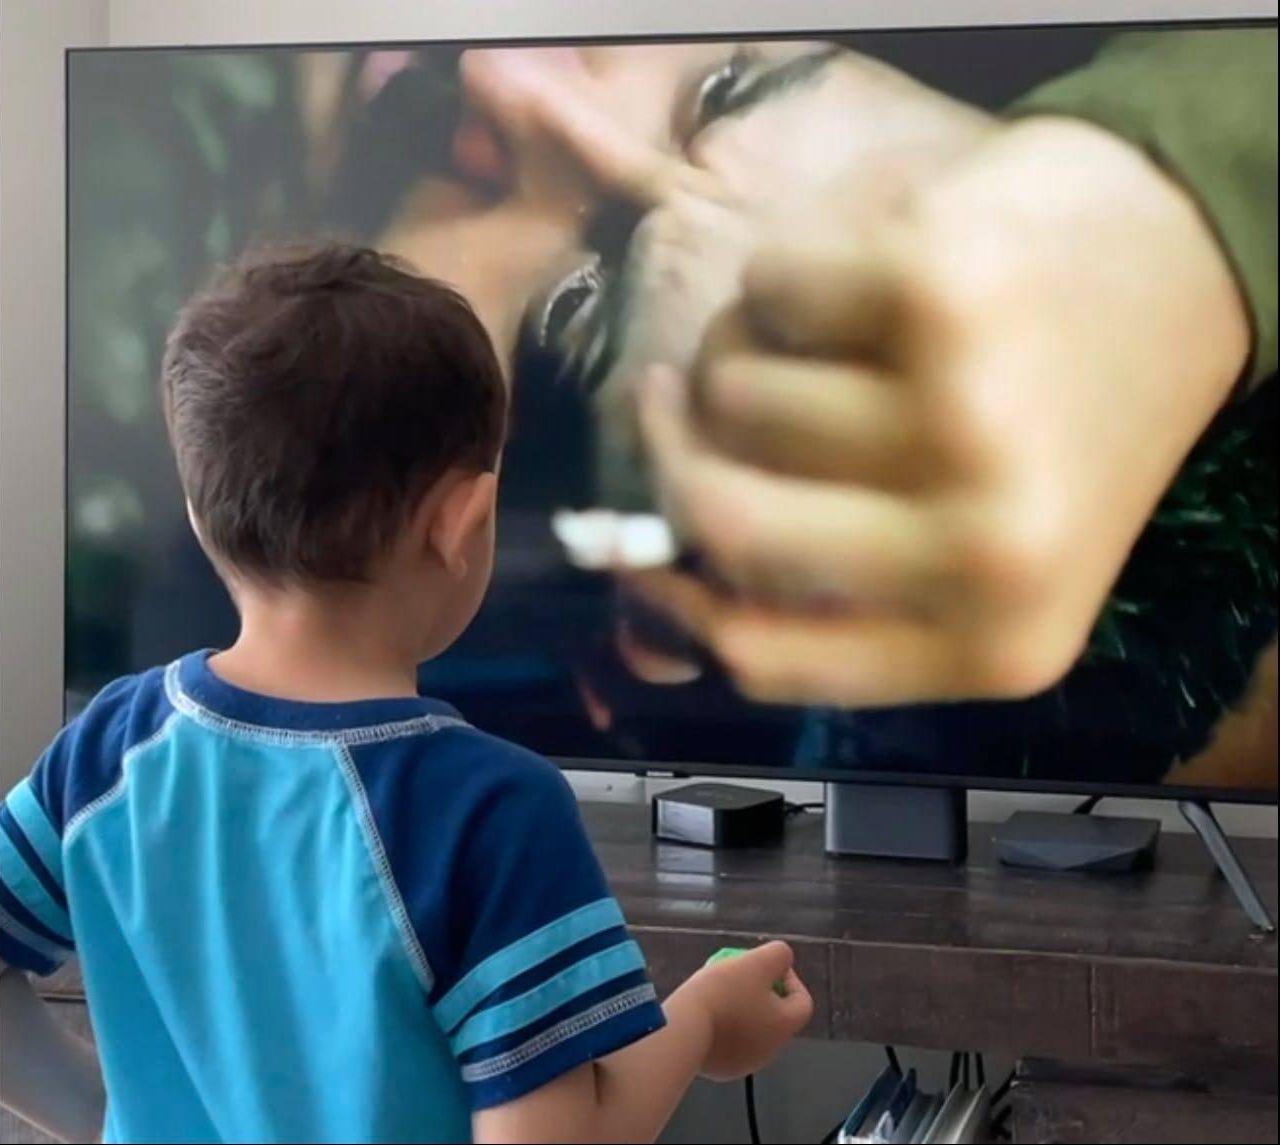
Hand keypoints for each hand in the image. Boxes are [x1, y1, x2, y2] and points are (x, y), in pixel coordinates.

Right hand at [631, 117, 1250, 706]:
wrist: (1185, 270)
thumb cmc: (1055, 426)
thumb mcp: (964, 555)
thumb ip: (819, 604)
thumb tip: (638, 630)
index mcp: (993, 644)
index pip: (762, 656)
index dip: (668, 607)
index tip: (634, 552)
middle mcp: (985, 548)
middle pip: (724, 521)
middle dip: (672, 453)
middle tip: (668, 402)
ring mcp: (965, 415)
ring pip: (733, 395)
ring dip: (738, 356)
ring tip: (809, 340)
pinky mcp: (939, 286)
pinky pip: (762, 290)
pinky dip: (781, 280)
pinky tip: (855, 281)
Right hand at [678, 941, 812, 1080]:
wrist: (683, 1030)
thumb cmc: (723, 993)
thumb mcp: (757, 962)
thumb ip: (779, 955)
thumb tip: (783, 959)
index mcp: (784, 1026)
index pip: (802, 1001)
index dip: (789, 978)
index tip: (765, 965)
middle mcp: (770, 1050)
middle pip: (775, 1015)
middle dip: (760, 993)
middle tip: (738, 976)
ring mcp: (745, 1063)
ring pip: (751, 1029)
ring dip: (741, 1010)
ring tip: (718, 992)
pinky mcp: (722, 1069)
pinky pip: (729, 1042)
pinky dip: (723, 1027)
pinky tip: (705, 1011)